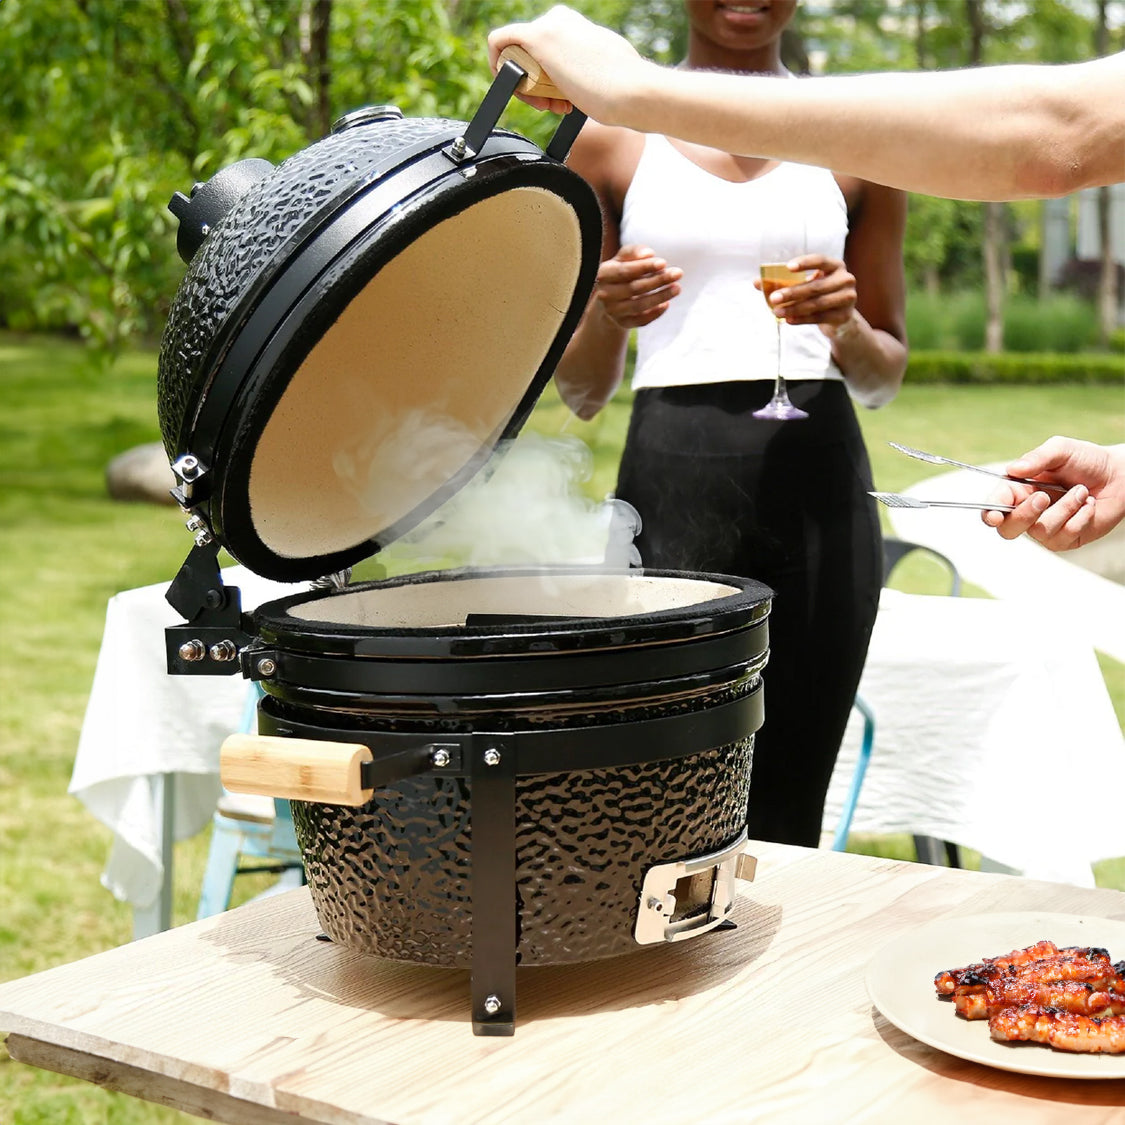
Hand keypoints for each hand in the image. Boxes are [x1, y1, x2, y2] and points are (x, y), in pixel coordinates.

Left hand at [487, 5, 648, 120]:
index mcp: (577, 26)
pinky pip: (499, 42)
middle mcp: (561, 19)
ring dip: (526, 86)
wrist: (632, 90)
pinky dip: (497, 63)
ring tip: (549, 106)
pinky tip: (510, 87)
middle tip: (552, 105)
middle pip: (529, 52)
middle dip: (535, 84)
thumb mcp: (604, 71)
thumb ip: (588, 70)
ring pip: (517, 54)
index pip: (546, 49)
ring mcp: (549, 25)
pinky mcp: (537, 36)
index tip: (558, 98)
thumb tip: (587, 80)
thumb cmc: (625, 90)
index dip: (546, 78)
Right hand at [594, 245, 682, 329]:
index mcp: (604, 274)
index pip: (625, 271)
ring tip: (677, 288)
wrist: (609, 298)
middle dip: (658, 280)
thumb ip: (634, 252)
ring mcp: (613, 311)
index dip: (645, 267)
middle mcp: (605, 294)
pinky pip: (641, 320)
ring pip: (639, 305)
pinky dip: (655, 313)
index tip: (664, 263)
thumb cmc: (621, 272)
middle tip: (678, 273)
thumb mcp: (623, 258)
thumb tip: (649, 254)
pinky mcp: (623, 323)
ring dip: (660, 296)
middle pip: (635, 288)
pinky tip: (666, 304)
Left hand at [753, 254, 857, 328]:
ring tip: (776, 312)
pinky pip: (819, 317)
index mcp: (835, 265)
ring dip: (794, 308)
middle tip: (773, 298)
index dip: (805, 263)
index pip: (820, 260)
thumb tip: (756, 282)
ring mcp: (848, 298)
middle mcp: (845, 279)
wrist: (838, 316)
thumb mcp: (804, 284)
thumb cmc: (817, 294)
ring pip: (817, 304)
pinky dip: (802, 319)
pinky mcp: (844, 315)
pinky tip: (788, 320)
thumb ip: (783, 281)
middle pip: (815, 286)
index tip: (788, 267)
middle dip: (792, 293)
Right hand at [980, 436, 1124, 550]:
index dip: (990, 513)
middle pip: (1008, 529)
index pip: (994, 505)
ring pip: (1041, 531)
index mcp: (1018, 490)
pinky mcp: (1066, 539)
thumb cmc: (1087, 460)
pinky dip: (1080, 517)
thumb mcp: (1061, 450)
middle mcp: (1028, 511)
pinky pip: (1065, 536)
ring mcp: (1046, 528)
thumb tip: (1013, 469)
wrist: (1120, 475)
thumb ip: (1036, 458)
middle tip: (1043, 497)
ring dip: (1065, 508)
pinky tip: (1088, 505)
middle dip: (1025, 514)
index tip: (995, 516)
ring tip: (1081, 492)